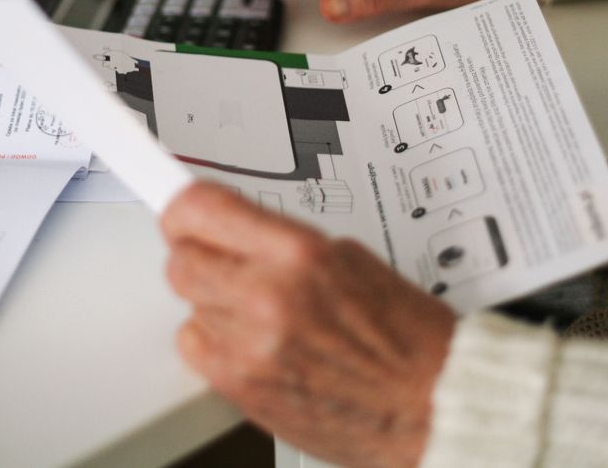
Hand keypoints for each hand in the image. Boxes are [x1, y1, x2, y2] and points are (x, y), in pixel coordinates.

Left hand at [162, 182, 455, 467]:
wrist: (428, 402)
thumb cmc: (403, 334)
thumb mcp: (348, 257)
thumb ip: (280, 239)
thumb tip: (232, 226)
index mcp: (298, 255)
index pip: (199, 210)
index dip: (185, 208)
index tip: (179, 206)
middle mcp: (267, 299)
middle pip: (181, 259)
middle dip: (200, 254)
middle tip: (226, 259)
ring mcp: (249, 348)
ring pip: (189, 303)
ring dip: (216, 299)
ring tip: (264, 308)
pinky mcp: (240, 387)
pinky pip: (195, 347)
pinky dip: (216, 340)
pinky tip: (254, 340)